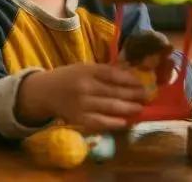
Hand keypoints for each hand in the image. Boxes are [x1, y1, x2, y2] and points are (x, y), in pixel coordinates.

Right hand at [16, 63, 145, 132]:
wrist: (44, 92)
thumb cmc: (68, 78)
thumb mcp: (84, 68)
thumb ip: (104, 72)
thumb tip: (130, 73)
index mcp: (86, 70)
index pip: (113, 74)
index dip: (130, 79)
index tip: (142, 83)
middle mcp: (85, 86)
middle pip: (114, 91)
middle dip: (133, 94)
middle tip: (147, 96)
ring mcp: (81, 104)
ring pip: (110, 107)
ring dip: (128, 108)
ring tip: (140, 108)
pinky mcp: (79, 119)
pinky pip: (100, 122)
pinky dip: (114, 123)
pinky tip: (125, 122)